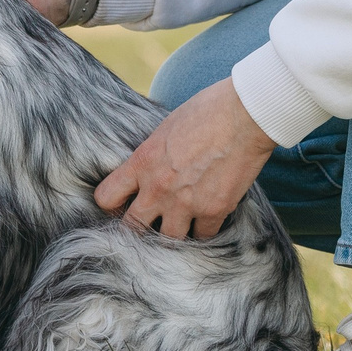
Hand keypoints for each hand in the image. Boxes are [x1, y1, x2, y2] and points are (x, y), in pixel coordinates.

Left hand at [96, 79, 277, 239]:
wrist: (245, 116)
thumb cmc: (207, 110)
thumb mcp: (165, 128)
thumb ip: (152, 154)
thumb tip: (147, 166)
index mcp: (142, 162)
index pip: (106, 197)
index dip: (112, 204)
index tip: (123, 203)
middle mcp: (158, 188)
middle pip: (133, 227)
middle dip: (139, 227)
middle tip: (150, 223)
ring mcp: (186, 203)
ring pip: (168, 240)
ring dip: (173, 233)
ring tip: (180, 224)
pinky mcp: (214, 211)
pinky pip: (202, 237)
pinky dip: (204, 231)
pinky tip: (206, 220)